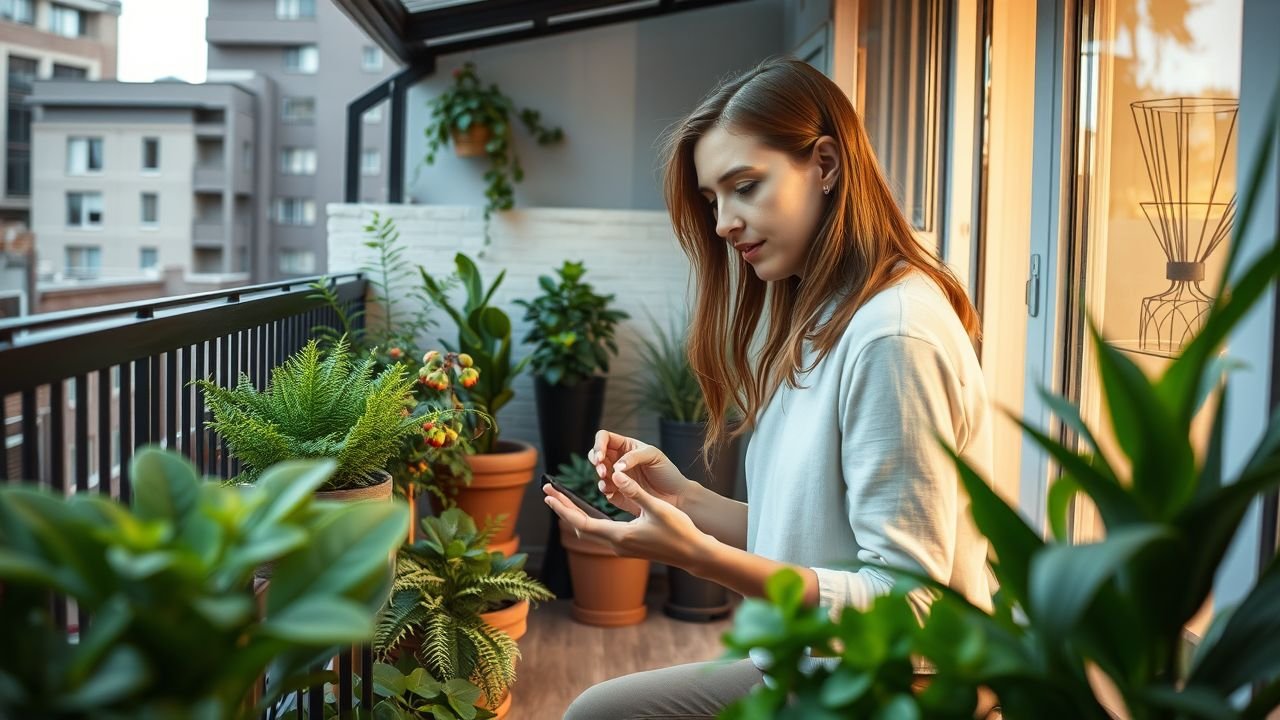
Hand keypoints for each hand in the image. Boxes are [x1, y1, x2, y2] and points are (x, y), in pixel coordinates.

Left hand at [543, 467, 712, 570]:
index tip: (549, 496)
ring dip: (574, 514)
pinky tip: (586, 510)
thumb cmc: (679, 530)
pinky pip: (599, 532)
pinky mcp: (628, 546)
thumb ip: (635, 491)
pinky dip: (587, 519)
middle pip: (580, 527)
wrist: (693, 553)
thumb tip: (616, 476)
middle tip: (548, 492)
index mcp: (620, 535)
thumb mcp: (657, 507)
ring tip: (562, 498)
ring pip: (589, 530)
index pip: (582, 522)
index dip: (563, 509)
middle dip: (563, 509)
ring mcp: (621, 547)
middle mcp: (616, 544)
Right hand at [588, 430, 693, 515]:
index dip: (599, 444)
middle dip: (595, 460)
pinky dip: (604, 489)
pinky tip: (610, 490)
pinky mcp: (617, 493)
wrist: (676, 496)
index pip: (604, 438)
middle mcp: (617, 460)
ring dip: (599, 475)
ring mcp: (616, 477)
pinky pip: (604, 489)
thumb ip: (634, 457)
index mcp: (626, 446)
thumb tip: (616, 466)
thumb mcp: (653, 456)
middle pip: (595, 454)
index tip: (601, 456)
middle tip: (602, 469)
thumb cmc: (667, 472)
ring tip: (605, 478)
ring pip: (598, 472)